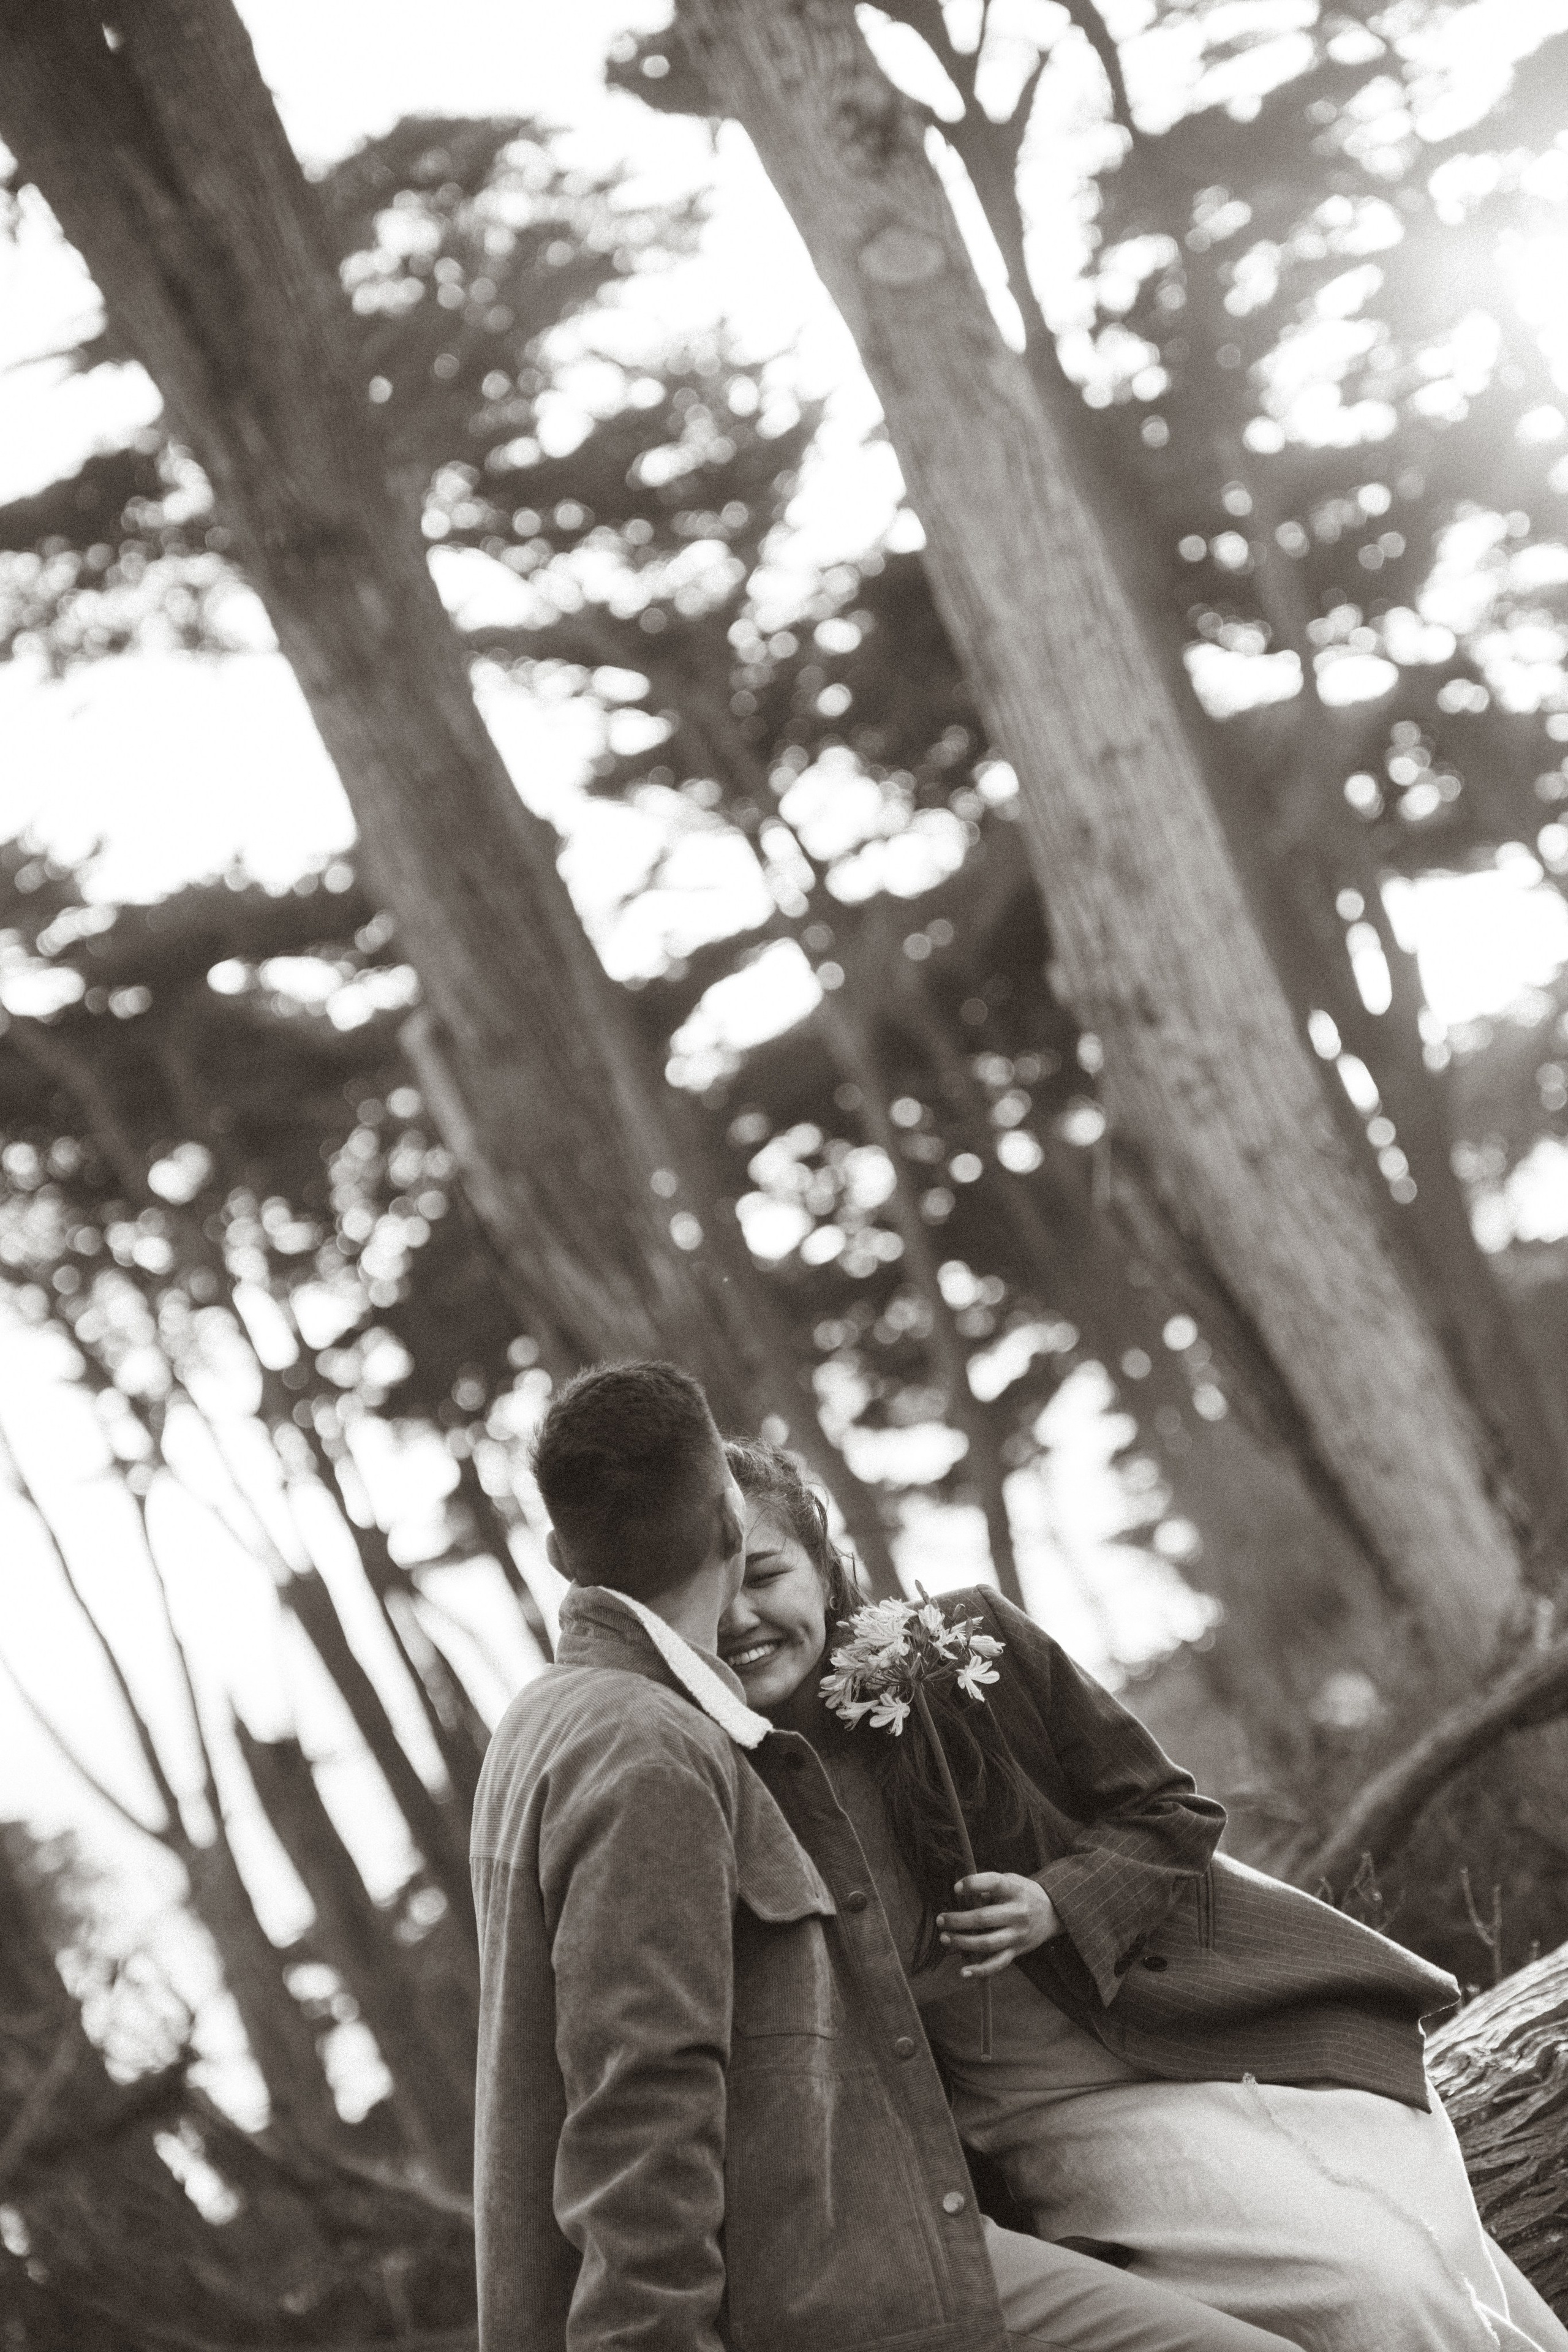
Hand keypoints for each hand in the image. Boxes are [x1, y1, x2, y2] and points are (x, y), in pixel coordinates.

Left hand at [937, 1873, 1061, 1977]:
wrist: (1053, 1911)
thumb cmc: (1022, 1893)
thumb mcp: (1011, 1881)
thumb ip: (989, 1886)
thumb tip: (961, 1895)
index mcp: (1015, 1890)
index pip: (993, 1883)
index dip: (973, 1884)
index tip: (956, 1888)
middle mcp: (1017, 1913)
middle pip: (984, 1918)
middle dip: (958, 1920)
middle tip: (940, 1920)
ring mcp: (1017, 1934)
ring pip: (988, 1943)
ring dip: (963, 1943)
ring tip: (945, 1938)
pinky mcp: (1017, 1951)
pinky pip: (997, 1964)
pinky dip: (980, 1970)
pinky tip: (963, 1971)